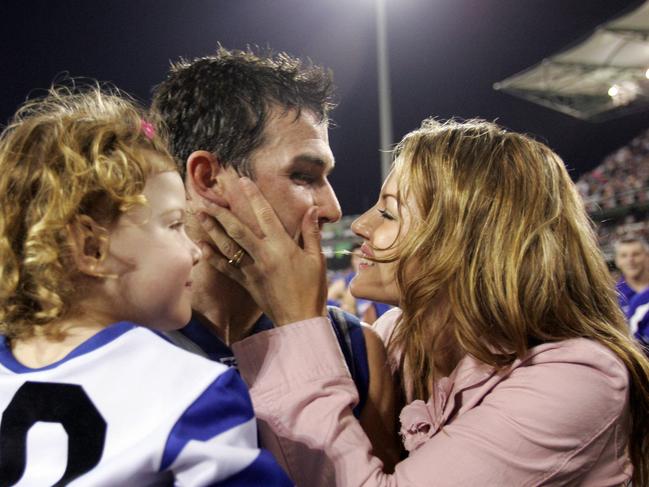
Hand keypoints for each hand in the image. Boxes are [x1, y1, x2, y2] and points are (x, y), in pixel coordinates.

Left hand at [198, 177, 326, 325]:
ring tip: (199, 215)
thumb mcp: (316, 259)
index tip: (242, 181)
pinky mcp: (246, 283)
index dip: (253, 196)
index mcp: (282, 246)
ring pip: (228, 246)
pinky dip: (213, 257)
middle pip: (238, 229)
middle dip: (221, 212)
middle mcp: (263, 255)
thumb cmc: (312, 289)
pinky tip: (202, 246)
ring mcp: (252, 270)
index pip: (265, 215)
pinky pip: (226, 268)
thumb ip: (311, 232)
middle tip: (206, 198)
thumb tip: (313, 209)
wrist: (300, 319)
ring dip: (212, 229)